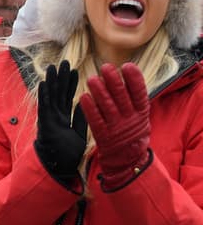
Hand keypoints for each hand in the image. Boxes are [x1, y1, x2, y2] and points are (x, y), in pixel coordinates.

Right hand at [33, 60, 88, 183]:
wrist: (60, 168)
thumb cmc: (68, 154)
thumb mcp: (80, 134)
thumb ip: (82, 119)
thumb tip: (87, 104)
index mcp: (63, 118)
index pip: (67, 97)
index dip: (70, 84)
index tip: (74, 71)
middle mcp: (54, 116)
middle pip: (58, 93)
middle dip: (61, 78)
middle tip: (64, 62)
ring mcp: (48, 119)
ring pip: (50, 97)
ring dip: (51, 82)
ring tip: (53, 67)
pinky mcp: (45, 124)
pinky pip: (44, 107)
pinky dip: (44, 95)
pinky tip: (44, 83)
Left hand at [80, 62, 151, 188]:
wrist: (127, 158)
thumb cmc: (131, 129)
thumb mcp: (139, 115)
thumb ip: (134, 97)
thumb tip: (128, 71)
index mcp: (141, 112)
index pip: (139, 93)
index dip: (134, 80)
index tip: (127, 66)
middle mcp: (130, 119)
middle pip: (122, 97)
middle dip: (114, 81)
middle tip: (106, 67)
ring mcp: (116, 128)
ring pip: (107, 107)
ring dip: (99, 92)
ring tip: (92, 79)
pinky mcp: (103, 135)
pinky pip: (95, 120)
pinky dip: (90, 108)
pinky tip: (83, 97)